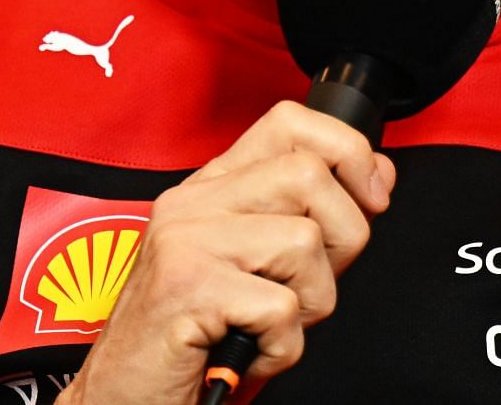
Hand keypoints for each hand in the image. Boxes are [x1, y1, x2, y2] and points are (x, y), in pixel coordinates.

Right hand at [57, 101, 396, 404]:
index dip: (347, 150)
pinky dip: (282, 347)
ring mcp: (185, 240)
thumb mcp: (260, 265)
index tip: (369, 197)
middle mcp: (194, 202)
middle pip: (309, 175)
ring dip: (309, 304)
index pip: (290, 123)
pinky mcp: (185, 287)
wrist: (123, 397)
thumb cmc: (195, 339)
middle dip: (340, 239)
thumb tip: (377, 174)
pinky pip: (281, 307)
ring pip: (304, 241)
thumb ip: (311, 216)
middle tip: (306, 288)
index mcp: (212, 188)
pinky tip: (248, 353)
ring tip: (268, 327)